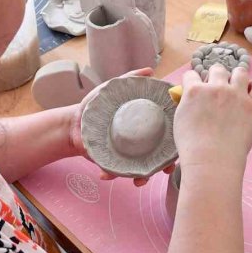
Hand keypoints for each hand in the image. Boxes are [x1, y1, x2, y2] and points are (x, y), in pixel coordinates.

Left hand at [68, 67, 174, 186]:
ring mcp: (127, 155)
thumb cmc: (96, 104)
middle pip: (159, 156)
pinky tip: (104, 175)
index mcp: (145, 126)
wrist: (73, 122)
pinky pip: (117, 173)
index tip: (179, 146)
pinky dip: (112, 175)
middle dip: (165, 165)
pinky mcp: (112, 163)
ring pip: (142, 169)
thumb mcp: (113, 88)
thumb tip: (150, 71)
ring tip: (138, 181)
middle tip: (164, 170)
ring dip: (143, 177)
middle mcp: (140, 142)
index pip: (166, 135)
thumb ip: (131, 78)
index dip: (175, 142)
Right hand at [173, 64, 251, 180]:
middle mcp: (216, 87)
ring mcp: (236, 94)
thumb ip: (186, 103)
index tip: (197, 90)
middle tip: (217, 92)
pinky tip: (250, 95)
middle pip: (217, 69)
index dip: (194, 82)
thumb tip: (190, 97)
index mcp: (194, 91)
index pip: (191, 74)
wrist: (212, 161)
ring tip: (236, 90)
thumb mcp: (180, 120)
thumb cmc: (192, 147)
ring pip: (240, 71)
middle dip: (216, 77)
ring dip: (236, 78)